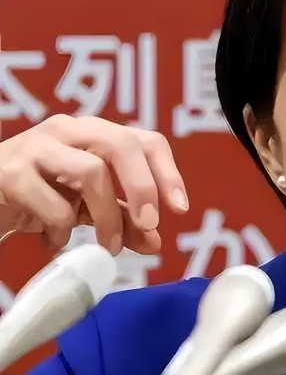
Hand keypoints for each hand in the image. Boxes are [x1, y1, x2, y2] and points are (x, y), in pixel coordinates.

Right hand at [0, 115, 188, 254]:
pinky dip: (62, 230)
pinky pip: (52, 203)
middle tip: (150, 225)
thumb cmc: (38, 195)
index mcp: (95, 133)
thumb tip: (155, 242)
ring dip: (107, 216)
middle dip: (143, 187)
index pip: (145, 140)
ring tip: (105, 244)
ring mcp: (38, 146)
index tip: (180, 208)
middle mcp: (70, 130)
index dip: (167, 172)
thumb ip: (123, 220)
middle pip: (122, 144)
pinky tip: (55, 240)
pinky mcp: (11, 172)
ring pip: (92, 172)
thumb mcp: (87, 207)